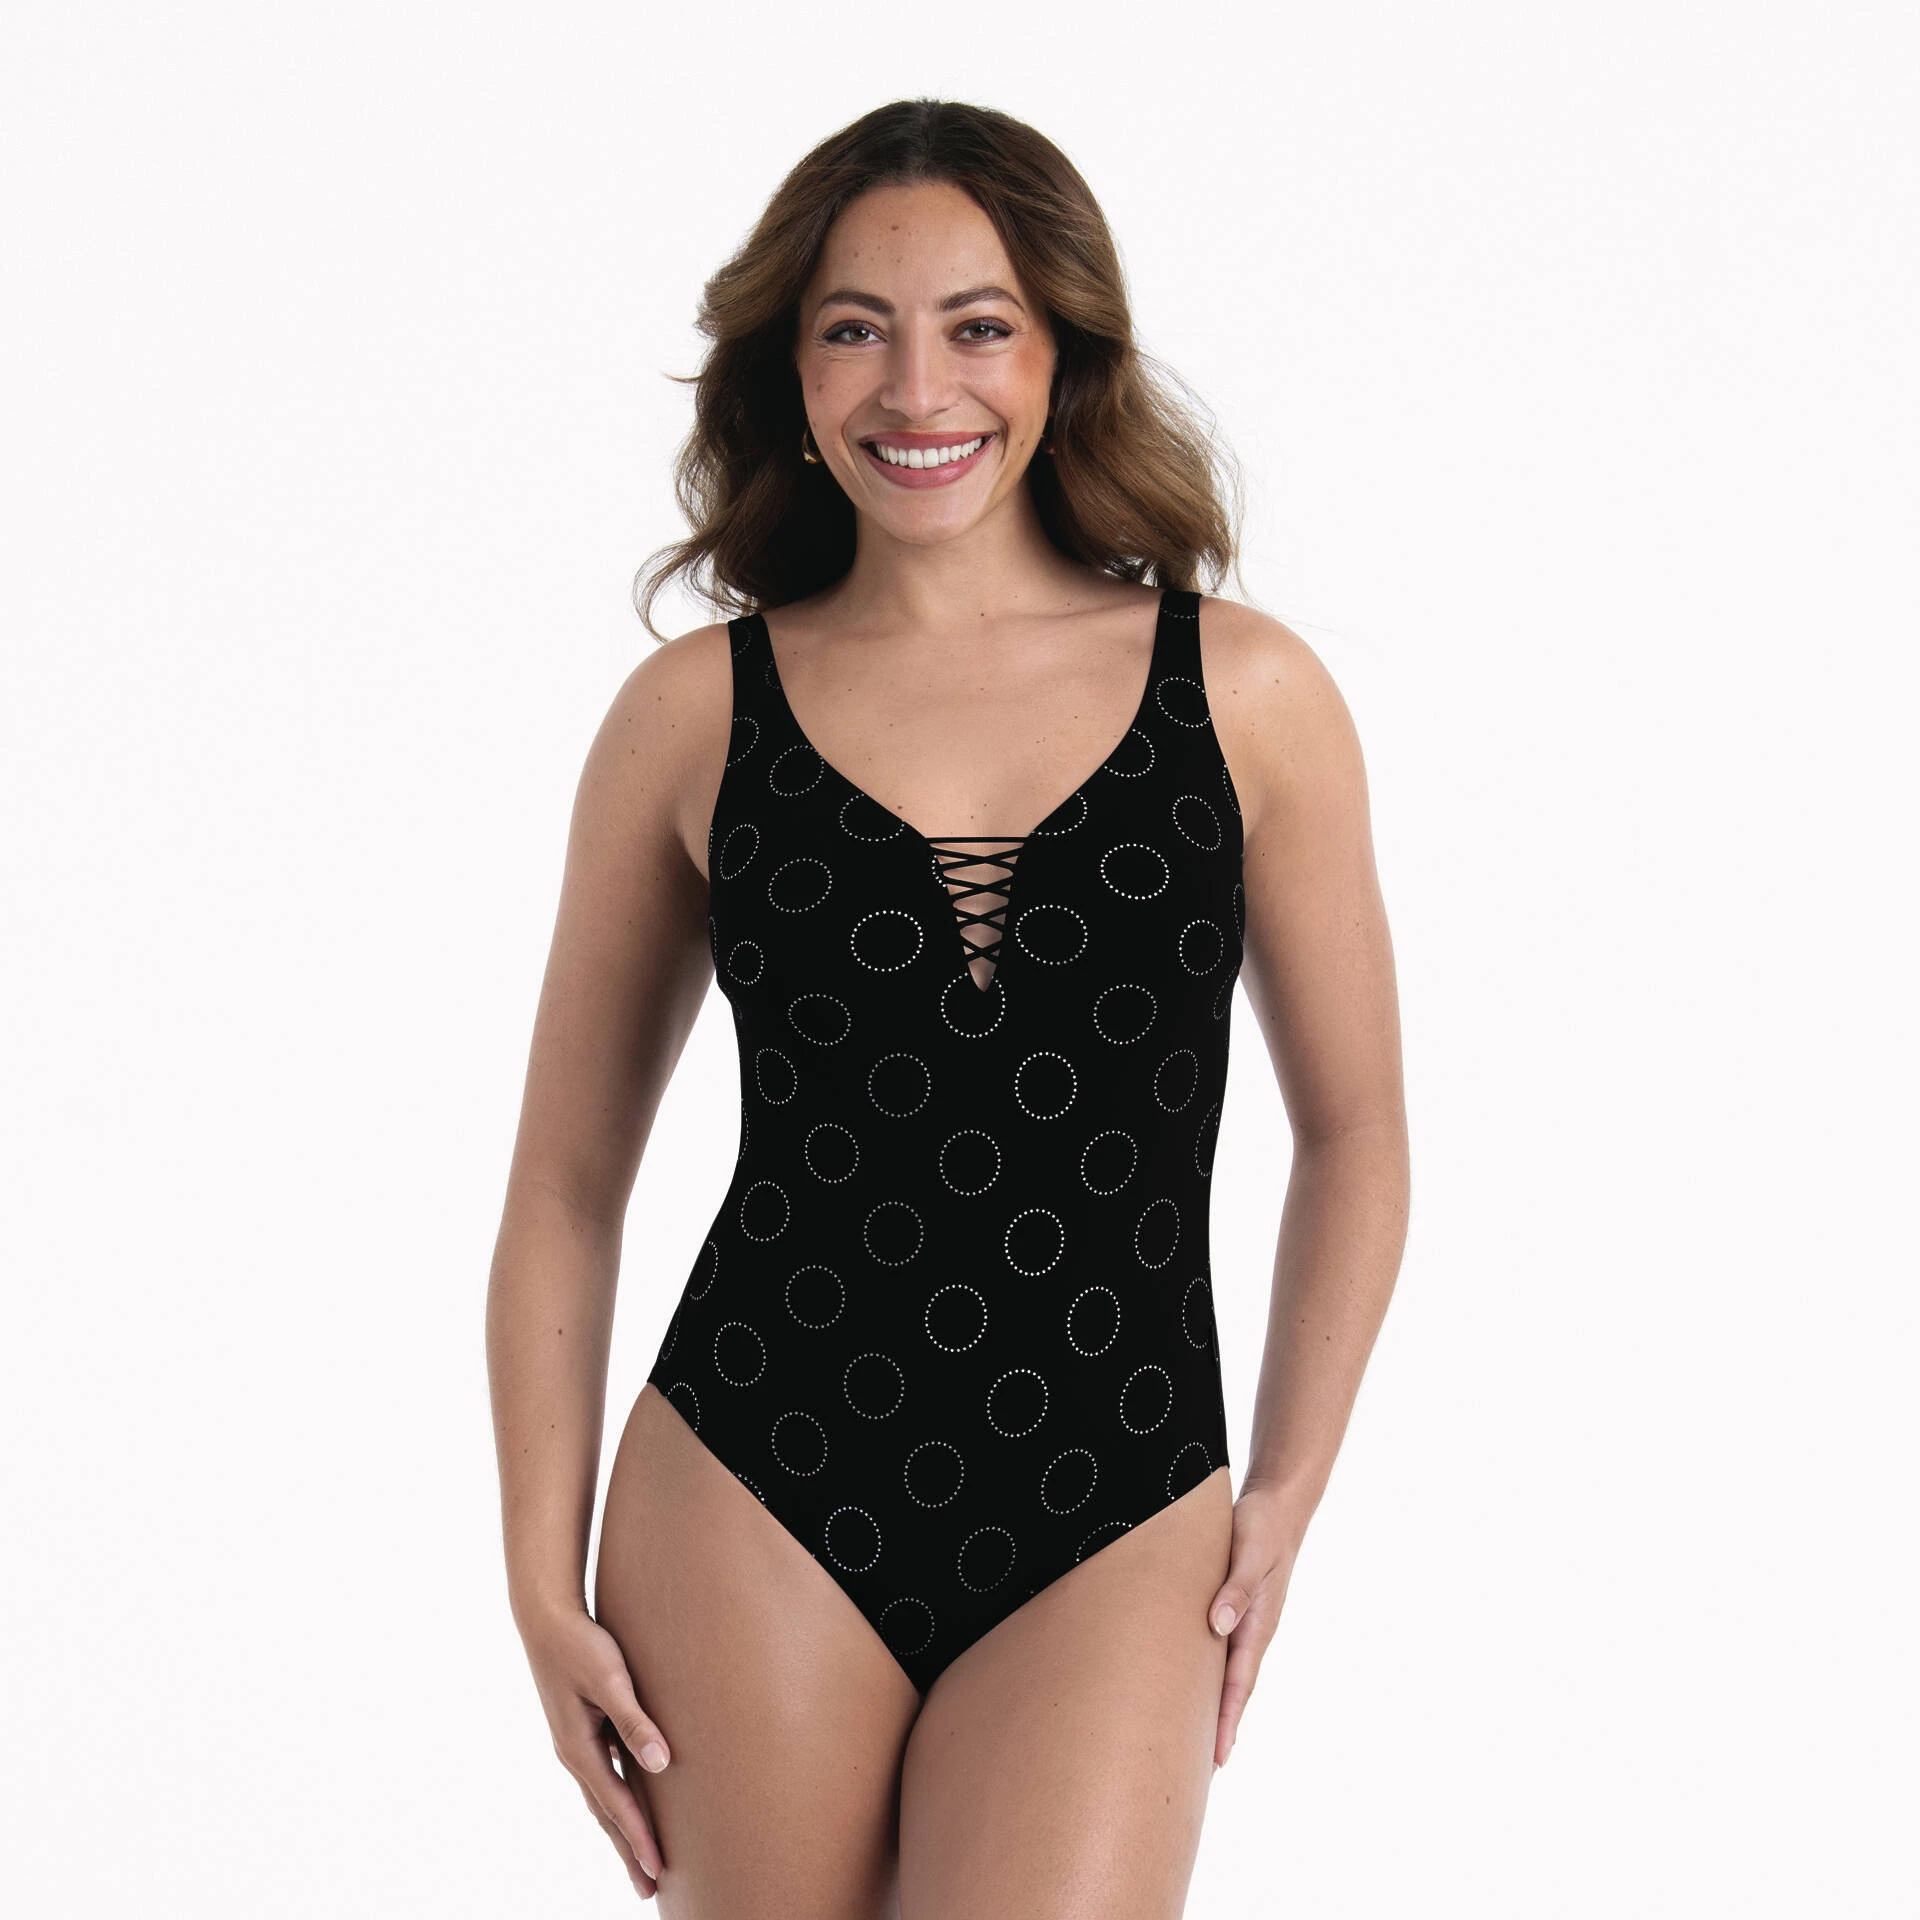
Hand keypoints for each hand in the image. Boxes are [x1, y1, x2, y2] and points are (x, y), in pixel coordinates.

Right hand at [520, 1600, 671, 1898]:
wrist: (545, 1618)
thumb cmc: (581, 1644)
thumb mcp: (611, 1679)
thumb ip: (635, 1721)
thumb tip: (661, 1765)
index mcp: (580, 1749)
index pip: (617, 1805)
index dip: (638, 1838)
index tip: (657, 1870)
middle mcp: (575, 1754)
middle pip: (606, 1814)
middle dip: (627, 1850)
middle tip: (649, 1889)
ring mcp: (575, 1744)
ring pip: (602, 1798)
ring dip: (621, 1830)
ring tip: (639, 1859)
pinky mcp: (580, 1730)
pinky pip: (601, 1777)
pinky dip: (615, 1801)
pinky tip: (626, 1806)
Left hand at [1205, 1481, 1306, 1767]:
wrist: (1278, 1504)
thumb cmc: (1262, 1526)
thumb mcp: (1250, 1552)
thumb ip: (1236, 1588)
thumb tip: (1218, 1626)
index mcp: (1257, 1624)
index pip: (1238, 1684)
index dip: (1225, 1720)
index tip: (1217, 1758)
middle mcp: (1251, 1630)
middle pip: (1232, 1689)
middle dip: (1218, 1727)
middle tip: (1200, 1770)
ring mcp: (1243, 1620)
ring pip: (1224, 1671)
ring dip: (1212, 1703)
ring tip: (1191, 1737)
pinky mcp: (1233, 1606)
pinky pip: (1218, 1648)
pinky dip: (1207, 1672)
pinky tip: (1190, 1681)